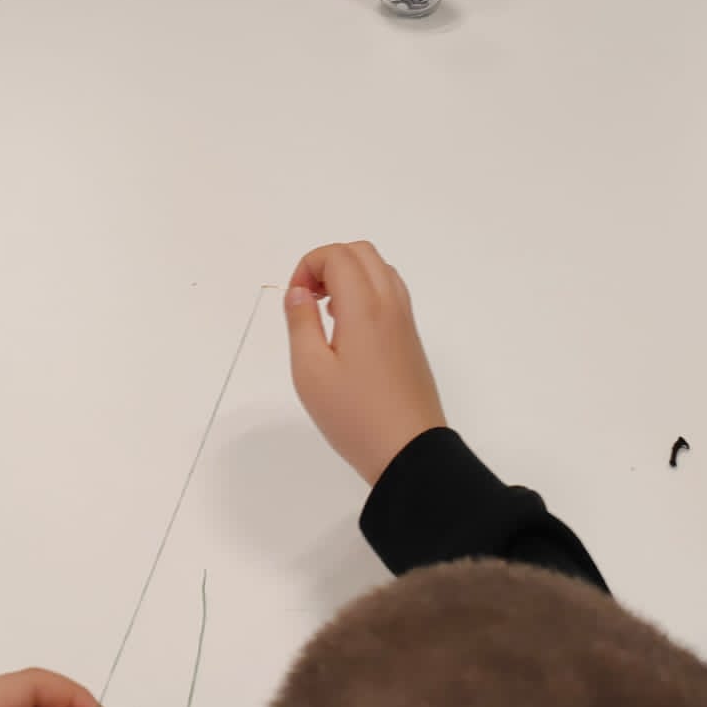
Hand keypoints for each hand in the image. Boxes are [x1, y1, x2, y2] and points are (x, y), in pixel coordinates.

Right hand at [283, 240, 446, 485]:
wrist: (410, 454)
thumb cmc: (354, 415)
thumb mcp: (311, 372)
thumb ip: (301, 323)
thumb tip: (298, 291)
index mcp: (364, 306)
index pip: (337, 255)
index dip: (308, 266)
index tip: (294, 300)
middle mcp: (390, 303)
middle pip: (361, 252)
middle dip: (328, 263)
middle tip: (308, 299)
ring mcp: (405, 321)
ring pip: (379, 269)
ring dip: (349, 275)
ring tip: (326, 312)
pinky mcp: (411, 340)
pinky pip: (390, 292)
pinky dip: (366, 291)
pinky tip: (349, 330)